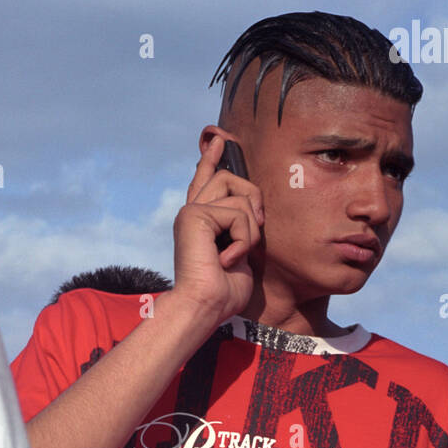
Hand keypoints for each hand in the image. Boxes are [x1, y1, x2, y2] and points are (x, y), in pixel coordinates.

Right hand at [170, 132, 262, 326]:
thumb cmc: (222, 294)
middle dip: (254, 200)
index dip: (212, 159)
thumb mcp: (241, 256)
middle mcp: (192, 212)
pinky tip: (228, 259)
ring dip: (251, 229)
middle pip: (231, 178)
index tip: (219, 139)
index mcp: (200, 223)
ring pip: (240, 195)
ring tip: (237, 255)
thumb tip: (255, 214)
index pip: (206, 181)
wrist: (204, 307)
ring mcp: (192, 211)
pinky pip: (238, 213)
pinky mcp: (195, 214)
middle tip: (254, 233)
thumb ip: (243, 230)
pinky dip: (243, 240)